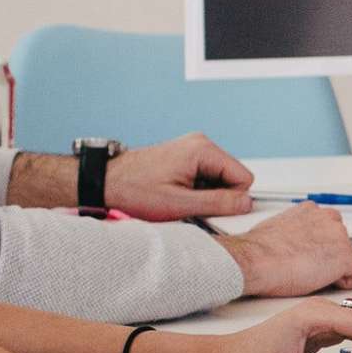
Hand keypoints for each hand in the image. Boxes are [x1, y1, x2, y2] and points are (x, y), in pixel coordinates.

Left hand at [104, 133, 255, 220]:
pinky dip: (196, 190)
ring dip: (205, 195)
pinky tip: (177, 194)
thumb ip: (218, 203)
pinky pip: (206, 177)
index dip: (231, 199)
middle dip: (218, 196)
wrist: (105, 182)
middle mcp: (200, 144)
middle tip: (190, 205)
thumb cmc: (134, 189)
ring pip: (220, 179)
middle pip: (232, 177)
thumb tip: (246, 203)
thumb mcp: (180, 204)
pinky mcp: (185, 157)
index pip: (243, 177)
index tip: (210, 208)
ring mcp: (192, 149)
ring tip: (179, 200)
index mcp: (202, 150)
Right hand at [217, 205, 351, 297]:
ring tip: (309, 275)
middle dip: (329, 258)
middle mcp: (328, 218)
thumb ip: (295, 231)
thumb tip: (295, 243)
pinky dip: (344, 284)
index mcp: (311, 211)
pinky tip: (322, 283)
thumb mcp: (277, 229)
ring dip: (335, 270)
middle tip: (308, 269)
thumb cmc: (258, 251)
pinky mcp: (345, 256)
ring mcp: (339, 236)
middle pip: (341, 244)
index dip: (320, 248)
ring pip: (349, 260)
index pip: (328, 229)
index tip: (310, 257)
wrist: (254, 260)